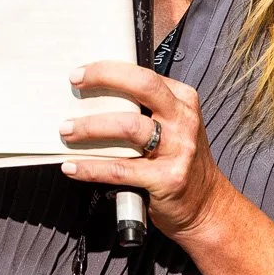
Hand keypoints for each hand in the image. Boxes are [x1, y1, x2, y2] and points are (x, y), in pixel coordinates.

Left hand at [58, 61, 234, 241]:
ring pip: (129, 127)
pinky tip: (73, 166)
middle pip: (143, 87)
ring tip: (67, 131)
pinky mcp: (167, 179)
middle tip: (75, 83)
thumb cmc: (179, 161)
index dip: (110, 69)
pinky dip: (91, 167)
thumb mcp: (172, 126)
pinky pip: (121, 169)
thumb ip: (145, 110)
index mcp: (183, 101)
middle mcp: (183, 120)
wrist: (206, 205)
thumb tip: (95, 98)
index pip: (144, 75)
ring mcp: (178, 149)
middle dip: (105, 78)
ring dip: (91, 127)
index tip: (81, 72)